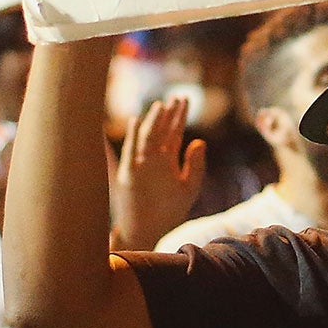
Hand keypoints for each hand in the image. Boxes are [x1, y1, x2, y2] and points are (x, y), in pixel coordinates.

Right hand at [110, 96, 205, 250]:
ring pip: (146, 137)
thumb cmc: (169, 211)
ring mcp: (139, 165)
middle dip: (168, 114)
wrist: (148, 231)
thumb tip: (199, 141)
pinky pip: (128, 152)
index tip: (185, 99)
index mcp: (167, 159)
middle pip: (161, 130)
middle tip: (176, 96)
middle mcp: (152, 158)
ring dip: (153, 122)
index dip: (179, 115)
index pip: (174, 131)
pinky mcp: (128, 174)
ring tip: (161, 106)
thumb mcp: (189, 188)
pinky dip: (130, 137)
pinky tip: (134, 122)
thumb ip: (196, 166)